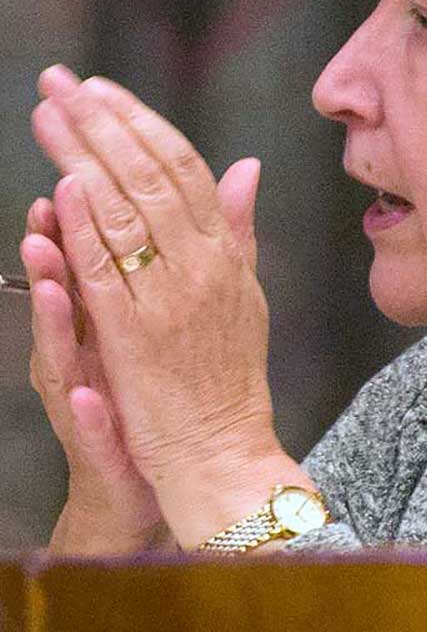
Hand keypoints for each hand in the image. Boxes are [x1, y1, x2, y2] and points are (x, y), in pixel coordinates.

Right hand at [22, 196, 165, 553]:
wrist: (175, 461)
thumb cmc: (159, 382)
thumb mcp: (163, 313)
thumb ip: (160, 261)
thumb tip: (163, 201)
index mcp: (108, 314)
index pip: (89, 257)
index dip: (81, 216)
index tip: (76, 170)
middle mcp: (87, 350)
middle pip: (66, 294)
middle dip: (53, 251)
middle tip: (45, 212)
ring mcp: (90, 393)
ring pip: (65, 353)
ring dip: (56, 321)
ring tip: (50, 287)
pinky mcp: (105, 439)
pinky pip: (92, 423)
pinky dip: (89, 409)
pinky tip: (89, 395)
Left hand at [31, 65, 295, 546]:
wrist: (225, 446)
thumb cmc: (231, 372)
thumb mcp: (246, 291)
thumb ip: (239, 228)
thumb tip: (247, 166)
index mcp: (227, 253)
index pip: (186, 168)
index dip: (142, 123)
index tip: (103, 90)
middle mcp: (204, 266)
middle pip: (151, 176)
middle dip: (103, 123)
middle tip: (61, 81)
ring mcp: (171, 299)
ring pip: (127, 212)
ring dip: (83, 157)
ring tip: (48, 115)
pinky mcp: (137, 337)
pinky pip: (109, 273)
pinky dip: (86, 228)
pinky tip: (61, 189)